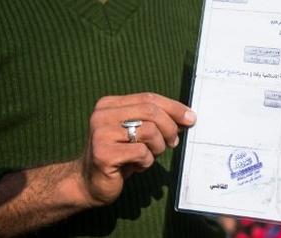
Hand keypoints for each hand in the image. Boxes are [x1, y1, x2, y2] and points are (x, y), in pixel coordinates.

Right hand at [77, 92, 195, 205]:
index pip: (148, 98)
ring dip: (158, 147)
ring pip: (149, 131)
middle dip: (170, 127)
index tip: (191, 118)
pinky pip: (141, 152)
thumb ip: (154, 120)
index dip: (173, 107)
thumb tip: (187, 117)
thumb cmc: (119, 157)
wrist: (88, 183)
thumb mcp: (137, 133)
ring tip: (150, 155)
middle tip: (173, 142)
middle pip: (151, 112)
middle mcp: (102, 115)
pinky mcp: (103, 153)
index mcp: (109, 105)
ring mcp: (100, 134)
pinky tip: (137, 166)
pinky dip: (147, 161)